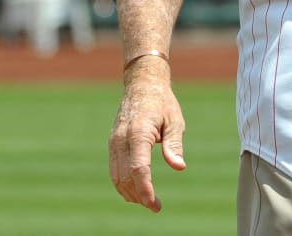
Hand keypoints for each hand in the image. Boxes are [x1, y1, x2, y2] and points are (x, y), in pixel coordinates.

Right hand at [109, 64, 186, 211]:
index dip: (146, 190)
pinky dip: (122, 183)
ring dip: (129, 192)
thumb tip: (179, 167)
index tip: (155, 205)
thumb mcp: (175, 121)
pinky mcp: (112, 143)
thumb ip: (174, 144)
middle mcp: (121, 139)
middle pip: (125, 177)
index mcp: (138, 133)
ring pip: (116, 176)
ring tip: (146, 201)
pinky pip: (114, 169)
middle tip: (155, 206)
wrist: (142, 85)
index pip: (139, 169)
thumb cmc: (163, 103)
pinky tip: (134, 190)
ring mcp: (114, 142)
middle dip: (139, 195)